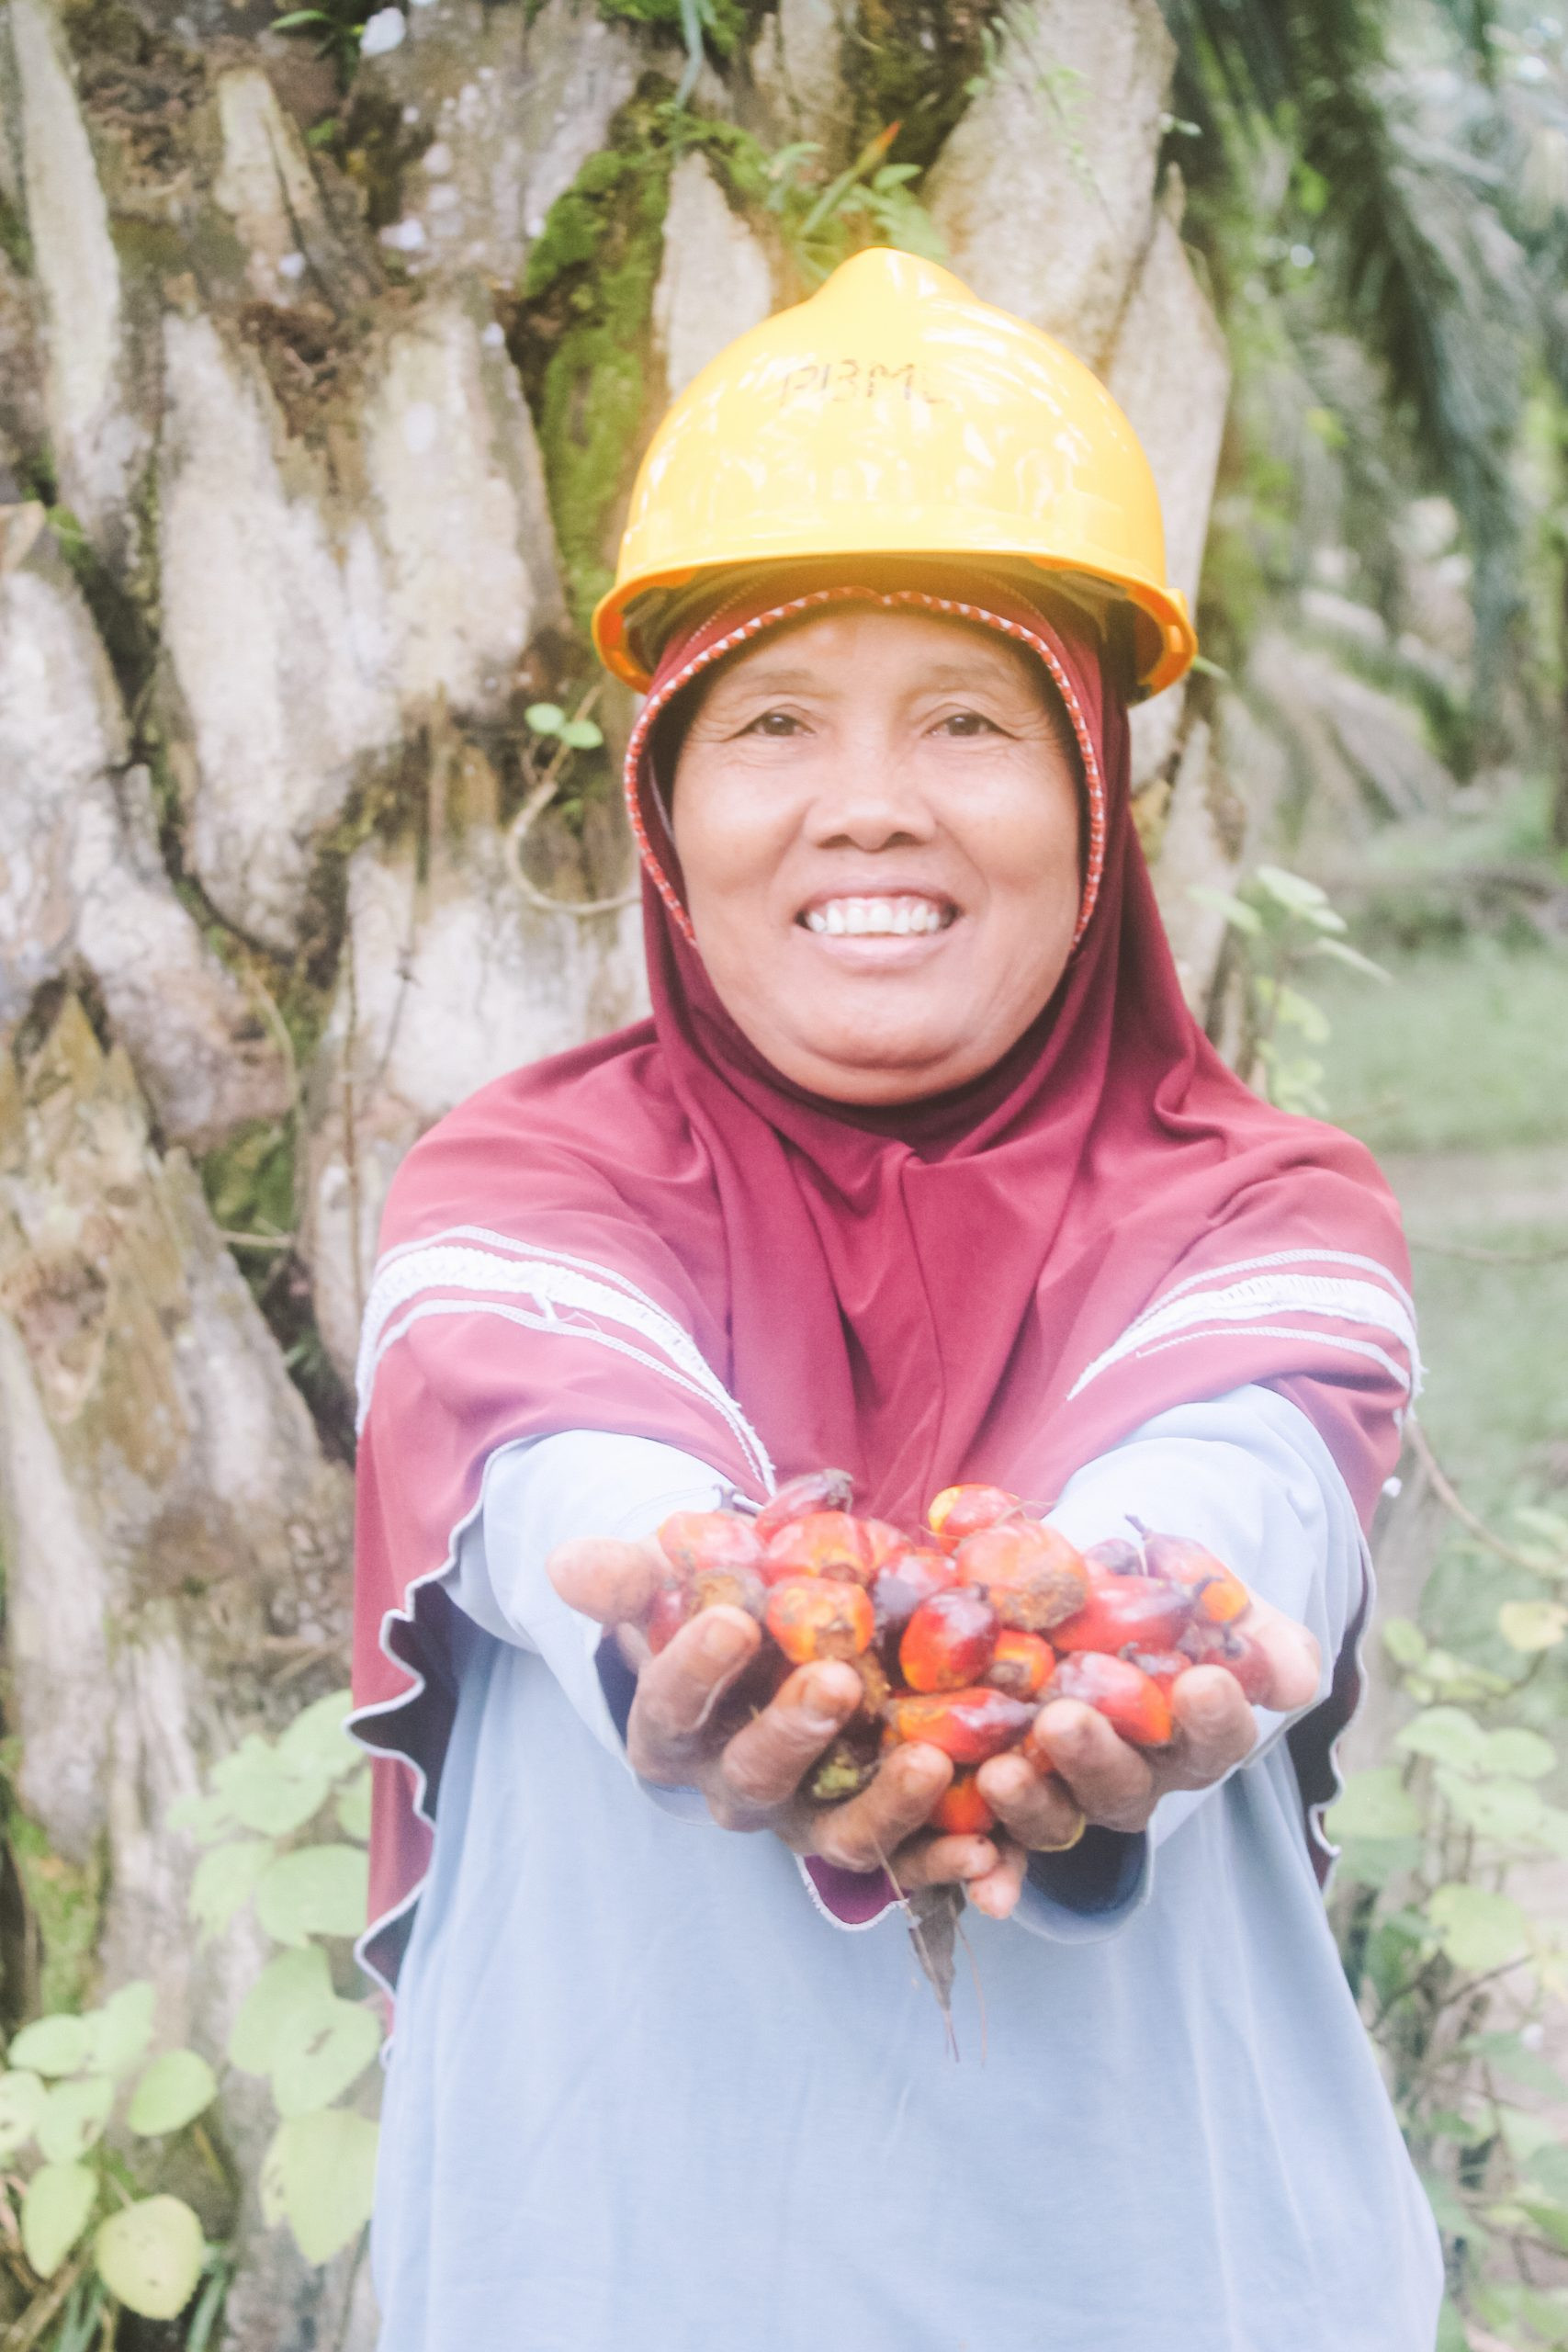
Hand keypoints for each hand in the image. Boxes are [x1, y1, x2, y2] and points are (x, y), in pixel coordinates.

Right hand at [547, 1538, 1001, 1897]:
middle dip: (793, 1733)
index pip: (671, 1708)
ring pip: (837, 1836)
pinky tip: (990, 1843)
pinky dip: (948, 1861)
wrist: (780, 1648)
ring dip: (884, 1807)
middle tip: (835, 1679)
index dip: (694, 1671)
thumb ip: (631, 1577)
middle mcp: (735, 1789)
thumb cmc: (722, 1606)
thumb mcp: (674, 1584)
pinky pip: (912, 1863)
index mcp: (673, 1733)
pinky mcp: (877, 1834)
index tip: (728, 1620)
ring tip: (928, 1761)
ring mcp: (808, 1817)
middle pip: (756, 1779)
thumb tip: (565, 1562)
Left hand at [955, 1587, 1321, 1921]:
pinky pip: (1003, 1844)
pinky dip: (995, 1869)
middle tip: (1065, 1719)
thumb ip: (1260, 1639)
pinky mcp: (1014, 1799)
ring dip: (1033, 1800)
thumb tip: (1296, 1683)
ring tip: (1002, 1771)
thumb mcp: (1216, 1604)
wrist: (1085, 1594)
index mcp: (1194, 1733)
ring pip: (1061, 1814)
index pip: (1217, 1735)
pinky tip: (984, 1889)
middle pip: (1126, 1784)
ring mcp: (1073, 1792)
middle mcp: (1139, 1775)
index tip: (1202, 1683)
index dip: (1214, 1717)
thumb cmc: (1165, 1604)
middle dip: (1097, 1756)